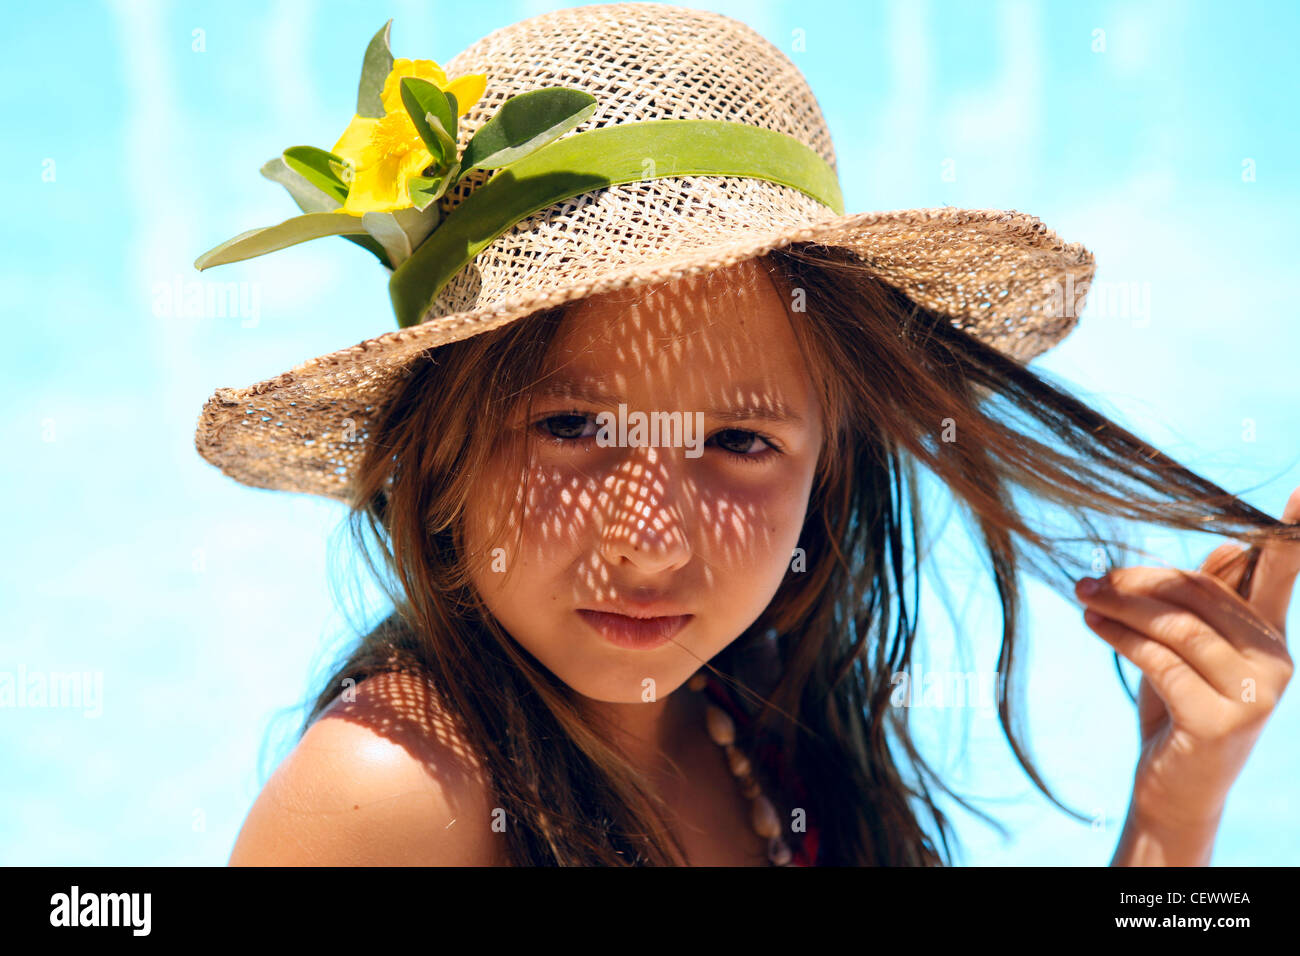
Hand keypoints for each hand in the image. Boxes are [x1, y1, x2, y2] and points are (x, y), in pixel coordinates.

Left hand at [1076, 486, 1299, 838]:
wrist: (1175, 790)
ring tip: (1082, 595)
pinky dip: (1119, 636)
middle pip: (1200, 592)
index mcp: (1272, 634)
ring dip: (1120, 605)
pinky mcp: (1221, 720)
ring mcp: (1255, 693)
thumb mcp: (1189, 651)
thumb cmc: (1177, 709)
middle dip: (1140, 579)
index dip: (1294, 531)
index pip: (1281, 571)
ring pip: (1176, 625)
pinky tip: (1092, 623)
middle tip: (1091, 577)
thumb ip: (1204, 601)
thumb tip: (1225, 542)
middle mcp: (1277, 660)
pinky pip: (1161, 660)